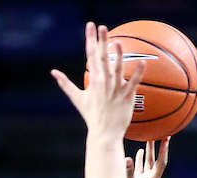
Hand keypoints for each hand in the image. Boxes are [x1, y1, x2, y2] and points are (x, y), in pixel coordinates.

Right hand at [52, 23, 143, 138]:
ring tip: (118, 41)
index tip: (90, 26)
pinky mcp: (126, 97)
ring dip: (118, 55)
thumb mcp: (77, 98)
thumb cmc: (92, 116)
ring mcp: (115, 90)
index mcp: (93, 80)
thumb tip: (53, 72)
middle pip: (102, 58)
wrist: (104, 134)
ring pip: (117, 68)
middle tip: (101, 26)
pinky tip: (143, 62)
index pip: (90, 55)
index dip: (90, 39)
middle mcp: (103, 83)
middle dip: (101, 41)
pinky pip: (133, 83)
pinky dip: (138, 73)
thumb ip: (65, 84)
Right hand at [127, 138, 169, 177]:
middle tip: (161, 133)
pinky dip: (140, 159)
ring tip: (149, 138)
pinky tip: (139, 152)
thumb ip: (128, 172)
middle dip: (157, 147)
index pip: (161, 162)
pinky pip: (140, 167)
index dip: (164, 150)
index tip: (167, 138)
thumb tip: (127, 158)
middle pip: (156, 159)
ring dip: (148, 151)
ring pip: (148, 162)